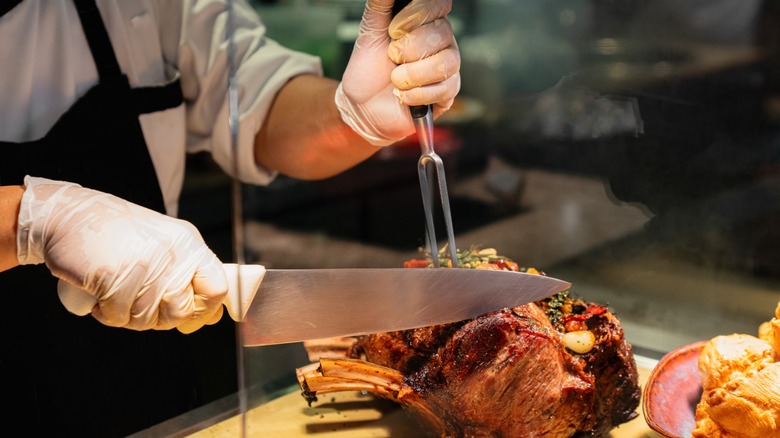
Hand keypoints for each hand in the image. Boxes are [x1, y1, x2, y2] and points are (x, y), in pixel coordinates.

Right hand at [17, 176, 227, 332]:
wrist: (68, 215)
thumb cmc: (116, 234)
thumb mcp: (163, 244)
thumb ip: (187, 276)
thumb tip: (211, 318)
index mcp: (188, 244)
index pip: (219, 288)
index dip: (206, 309)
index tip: (189, 315)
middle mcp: (171, 252)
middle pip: (182, 312)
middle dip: (159, 319)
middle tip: (139, 304)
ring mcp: (144, 263)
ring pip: (147, 319)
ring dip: (127, 316)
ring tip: (115, 295)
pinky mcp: (114, 274)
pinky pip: (118, 316)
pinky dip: (106, 313)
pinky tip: (99, 295)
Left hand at [336, 0, 460, 145]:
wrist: (362, 104)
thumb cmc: (369, 67)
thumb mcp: (370, 29)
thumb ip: (380, 4)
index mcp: (426, 21)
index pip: (439, 5)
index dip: (417, 15)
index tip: (393, 30)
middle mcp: (442, 41)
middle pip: (443, 33)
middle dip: (409, 48)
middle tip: (391, 57)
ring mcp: (447, 67)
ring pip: (447, 62)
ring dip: (414, 73)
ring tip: (395, 79)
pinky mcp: (447, 92)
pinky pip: (445, 89)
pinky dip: (417, 94)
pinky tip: (403, 95)